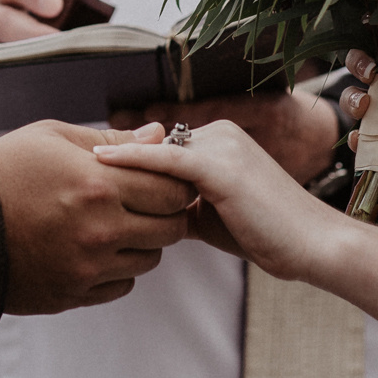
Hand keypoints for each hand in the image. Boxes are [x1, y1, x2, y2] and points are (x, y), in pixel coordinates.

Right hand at [0, 120, 194, 314]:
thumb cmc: (2, 172)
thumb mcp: (52, 138)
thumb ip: (112, 139)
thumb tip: (159, 135)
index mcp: (98, 184)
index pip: (172, 188)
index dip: (175, 181)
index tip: (163, 177)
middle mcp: (99, 230)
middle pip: (171, 228)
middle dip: (166, 212)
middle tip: (146, 201)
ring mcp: (87, 267)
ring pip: (149, 259)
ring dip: (142, 241)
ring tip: (114, 223)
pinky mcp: (73, 293)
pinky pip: (122, 285)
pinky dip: (117, 268)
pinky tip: (94, 248)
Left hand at [93, 121, 349, 282]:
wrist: (312, 245)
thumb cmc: (267, 235)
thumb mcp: (214, 216)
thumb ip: (181, 205)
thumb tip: (143, 213)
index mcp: (219, 140)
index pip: (160, 147)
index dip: (123, 160)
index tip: (81, 167)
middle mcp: (219, 133)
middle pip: (153, 144)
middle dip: (113, 158)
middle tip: (65, 166)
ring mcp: (220, 145)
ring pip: (154, 149)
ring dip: (116, 160)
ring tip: (70, 165)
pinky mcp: (218, 165)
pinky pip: (165, 159)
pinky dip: (130, 159)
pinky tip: (99, 162)